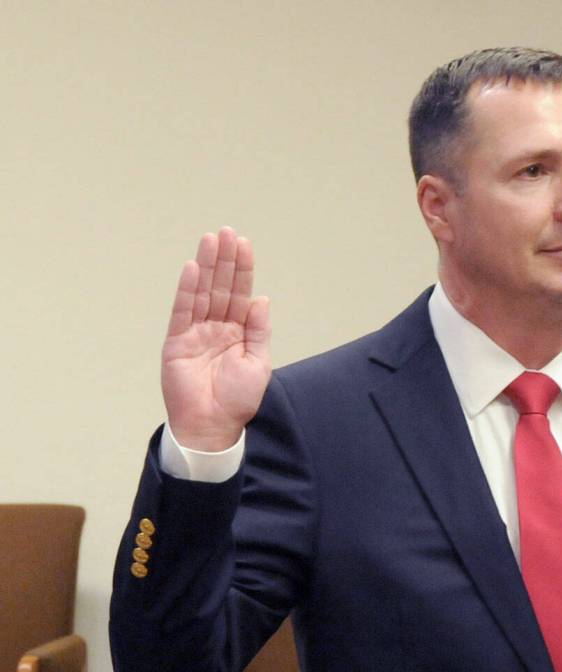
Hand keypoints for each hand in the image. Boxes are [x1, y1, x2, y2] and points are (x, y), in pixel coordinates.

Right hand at [161, 227, 271, 450]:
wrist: (213, 425)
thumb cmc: (237, 400)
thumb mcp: (258, 363)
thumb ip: (259, 331)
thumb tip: (261, 299)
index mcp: (237, 333)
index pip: (240, 294)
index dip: (242, 270)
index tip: (244, 244)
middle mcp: (215, 328)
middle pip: (220, 287)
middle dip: (224, 260)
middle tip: (226, 232)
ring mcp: (195, 333)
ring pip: (202, 293)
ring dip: (206, 266)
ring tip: (210, 240)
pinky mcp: (177, 342)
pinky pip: (183, 311)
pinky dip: (187, 290)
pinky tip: (193, 268)